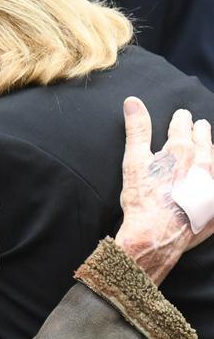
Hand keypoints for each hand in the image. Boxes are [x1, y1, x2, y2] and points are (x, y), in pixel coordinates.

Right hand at [115, 97, 213, 283]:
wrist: (155, 237)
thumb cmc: (142, 200)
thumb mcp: (134, 161)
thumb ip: (137, 129)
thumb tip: (133, 101)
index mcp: (181, 149)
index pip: (184, 124)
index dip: (181, 119)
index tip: (181, 116)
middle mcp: (203, 163)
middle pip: (205, 140)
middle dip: (200, 132)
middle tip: (199, 128)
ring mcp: (211, 185)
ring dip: (211, 153)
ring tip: (207, 151)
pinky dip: (213, 183)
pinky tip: (210, 184)